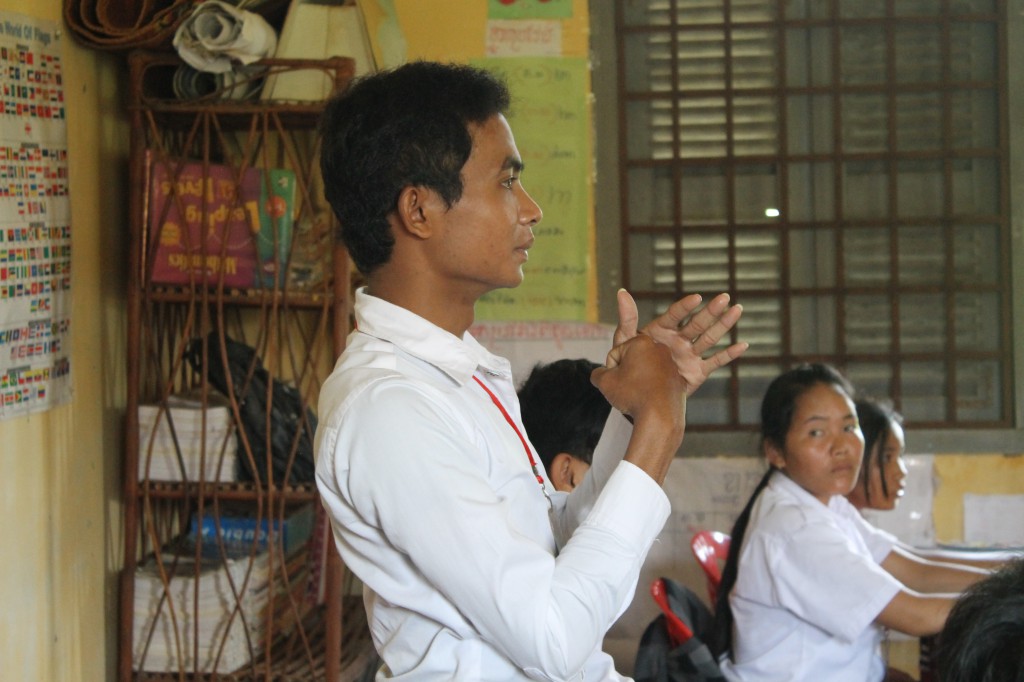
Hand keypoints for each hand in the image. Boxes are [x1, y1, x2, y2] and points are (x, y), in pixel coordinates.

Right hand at [592, 334, 685, 427]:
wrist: (659, 416)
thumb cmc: (633, 395)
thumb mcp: (604, 382)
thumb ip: (598, 373)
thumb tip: (599, 374)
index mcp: (641, 342)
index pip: (615, 354)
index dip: (611, 370)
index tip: (617, 381)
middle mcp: (659, 349)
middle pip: (632, 359)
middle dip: (626, 372)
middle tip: (626, 387)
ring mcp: (671, 364)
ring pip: (646, 370)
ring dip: (639, 380)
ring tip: (638, 394)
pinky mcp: (678, 379)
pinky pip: (659, 381)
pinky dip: (652, 388)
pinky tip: (649, 399)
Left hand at [612, 289, 748, 395]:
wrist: (640, 393)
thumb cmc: (630, 364)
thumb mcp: (626, 342)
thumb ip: (627, 319)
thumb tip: (622, 291)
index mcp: (662, 331)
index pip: (675, 315)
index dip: (685, 307)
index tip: (696, 298)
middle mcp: (679, 340)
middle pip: (697, 323)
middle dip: (710, 311)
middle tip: (725, 297)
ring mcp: (690, 355)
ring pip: (709, 338)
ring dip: (723, 325)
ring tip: (738, 310)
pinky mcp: (697, 372)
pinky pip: (715, 362)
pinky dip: (729, 355)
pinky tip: (743, 345)